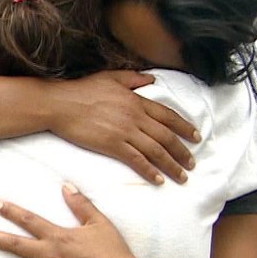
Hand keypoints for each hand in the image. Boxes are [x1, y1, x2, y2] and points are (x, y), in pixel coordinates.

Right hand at [50, 71, 198, 184]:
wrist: (60, 104)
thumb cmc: (82, 90)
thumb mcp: (110, 77)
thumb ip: (133, 78)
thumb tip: (152, 79)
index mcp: (136, 101)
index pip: (168, 116)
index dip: (184, 127)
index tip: (196, 137)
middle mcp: (135, 117)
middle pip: (166, 137)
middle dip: (182, 152)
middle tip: (192, 164)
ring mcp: (125, 132)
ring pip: (156, 151)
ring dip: (172, 165)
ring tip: (182, 176)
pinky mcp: (112, 145)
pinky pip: (137, 160)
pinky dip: (150, 171)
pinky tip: (158, 179)